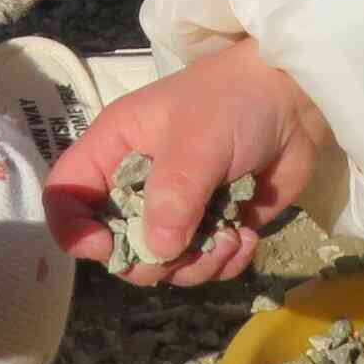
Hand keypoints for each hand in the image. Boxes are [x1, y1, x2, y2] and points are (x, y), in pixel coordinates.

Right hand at [45, 42, 331, 285]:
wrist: (296, 99)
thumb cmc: (233, 102)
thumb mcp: (196, 140)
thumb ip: (173, 196)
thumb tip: (157, 252)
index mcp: (115, 150)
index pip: (67, 195)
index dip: (74, 229)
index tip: (106, 247)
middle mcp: (139, 184)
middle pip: (118, 245)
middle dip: (151, 260)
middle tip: (186, 249)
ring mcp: (179, 208)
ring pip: (165, 263)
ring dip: (197, 264)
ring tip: (230, 238)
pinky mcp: (217, 224)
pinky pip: (207, 263)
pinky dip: (226, 261)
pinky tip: (245, 237)